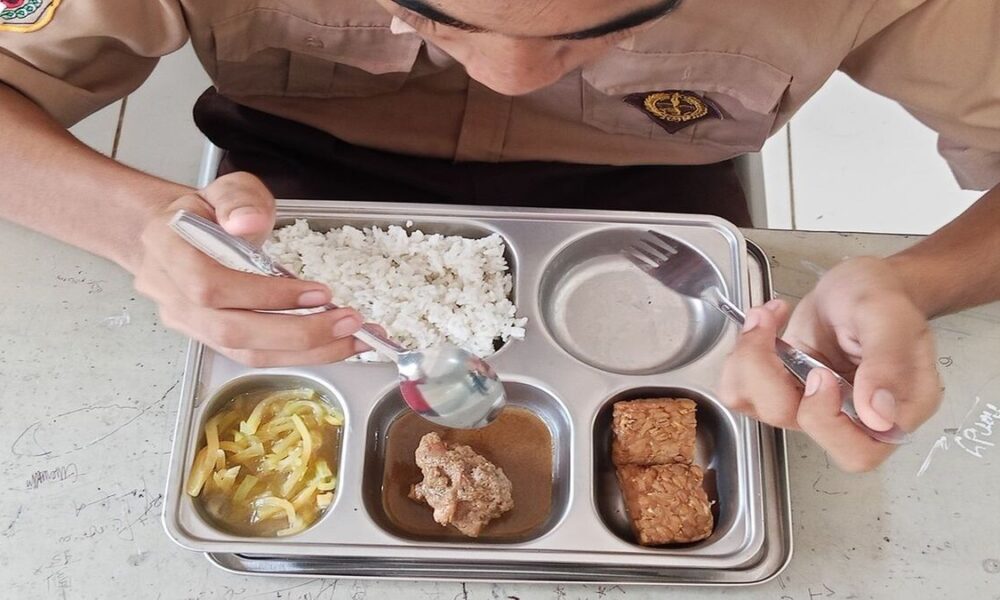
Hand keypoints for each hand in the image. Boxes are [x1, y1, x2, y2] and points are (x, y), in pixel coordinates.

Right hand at [133, 172, 365, 365]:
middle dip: (298, 332)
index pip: (210, 285)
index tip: (318, 293)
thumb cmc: (203, 212)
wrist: (170, 235)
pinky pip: (254, 355)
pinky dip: (297, 354)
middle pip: (231, 330)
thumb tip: (249, 222)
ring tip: (353, 340)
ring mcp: (188, 323)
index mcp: (168, 250)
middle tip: (348, 322)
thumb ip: (239, 200)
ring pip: (245, 352)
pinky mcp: (211, 340)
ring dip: (306, 351)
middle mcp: (172, 294)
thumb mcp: (224, 189)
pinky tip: (333, 345)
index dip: (265, 295)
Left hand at [719, 257, 941, 471]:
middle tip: (780, 336)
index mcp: (895, 410)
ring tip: (767, 316)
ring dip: (751, 360)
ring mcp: (813, 403)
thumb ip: (888, 364)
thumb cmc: (883, 296)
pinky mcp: (784, 387)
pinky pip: (743, 391)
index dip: (827, 421)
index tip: (820, 372)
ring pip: (762, 408)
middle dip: (774, 381)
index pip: (858, 453)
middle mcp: (852, 416)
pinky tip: (765, 324)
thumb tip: (879, 416)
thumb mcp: (890, 317)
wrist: (857, 282)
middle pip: (802, 430)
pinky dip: (741, 356)